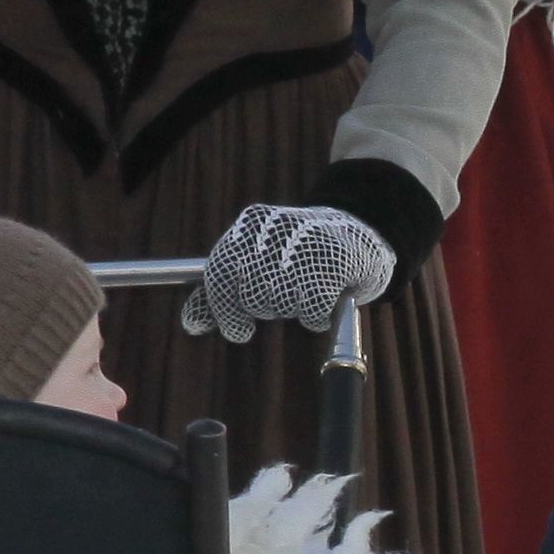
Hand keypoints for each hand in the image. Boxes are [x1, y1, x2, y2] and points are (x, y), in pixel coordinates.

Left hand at [183, 201, 397, 344]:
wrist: (362, 234)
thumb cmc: (301, 257)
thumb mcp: (256, 265)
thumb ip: (221, 291)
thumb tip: (191, 322)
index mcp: (251, 226)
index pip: (219, 271)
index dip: (223, 307)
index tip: (235, 327)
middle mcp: (274, 231)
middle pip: (250, 294)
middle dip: (263, 309)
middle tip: (279, 303)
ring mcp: (304, 245)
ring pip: (279, 303)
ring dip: (292, 310)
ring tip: (305, 293)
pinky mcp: (333, 263)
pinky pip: (311, 309)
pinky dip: (315, 316)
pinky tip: (324, 301)